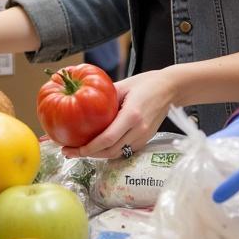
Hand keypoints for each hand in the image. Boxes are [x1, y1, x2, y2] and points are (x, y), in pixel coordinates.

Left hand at [62, 68, 177, 159]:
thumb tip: (80, 102)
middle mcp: (138, 129)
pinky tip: (97, 147)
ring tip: (79, 151)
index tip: (71, 148)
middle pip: (110, 151)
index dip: (87, 148)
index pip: (106, 139)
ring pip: (117, 154)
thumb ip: (103, 97)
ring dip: (97, 155)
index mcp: (131, 115)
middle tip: (68, 152)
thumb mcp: (122, 86)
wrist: (170, 88)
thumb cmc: (146, 83)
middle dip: (87, 155)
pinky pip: (124, 150)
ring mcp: (144, 136)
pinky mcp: (146, 139)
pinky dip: (109, 151)